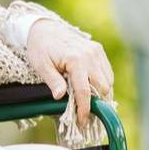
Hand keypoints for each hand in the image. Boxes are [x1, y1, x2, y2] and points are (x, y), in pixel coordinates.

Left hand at [25, 19, 114, 133]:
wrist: (44, 28)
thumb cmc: (40, 48)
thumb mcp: (41, 66)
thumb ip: (52, 81)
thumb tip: (60, 97)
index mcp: (75, 60)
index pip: (85, 91)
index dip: (85, 109)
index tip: (83, 121)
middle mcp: (90, 55)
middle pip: (102, 88)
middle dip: (97, 104)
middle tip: (87, 115)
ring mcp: (96, 52)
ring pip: (108, 81)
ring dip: (101, 94)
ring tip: (90, 104)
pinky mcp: (98, 50)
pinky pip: (107, 72)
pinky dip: (103, 83)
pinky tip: (93, 90)